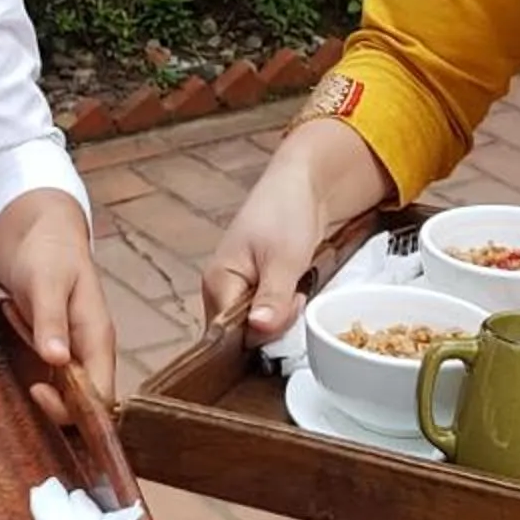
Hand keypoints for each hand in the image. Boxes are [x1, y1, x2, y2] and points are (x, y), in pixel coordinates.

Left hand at [0, 190, 117, 398]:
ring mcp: (80, 351)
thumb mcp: (47, 282)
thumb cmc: (50, 252)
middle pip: (90, 403)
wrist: (45, 233)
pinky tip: (26, 351)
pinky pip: (59, 378)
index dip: (75, 408)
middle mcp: (94, 350)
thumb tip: (57, 359)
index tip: (39, 391)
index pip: (102, 396)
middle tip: (30, 386)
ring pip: (74, 394)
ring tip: (26, 356)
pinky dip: (43, 376)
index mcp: (98, 337)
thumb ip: (52, 321)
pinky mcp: (65, 349)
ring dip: (50, 391)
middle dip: (60, 405)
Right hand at [201, 154, 335, 340]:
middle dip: (275, 324)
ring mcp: (236, 288)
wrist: (301, 185)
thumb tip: (259, 330)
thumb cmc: (286, 212)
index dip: (263, 331)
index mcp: (218, 281)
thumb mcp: (283, 259)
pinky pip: (265, 313)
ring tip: (295, 286)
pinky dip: (284, 308)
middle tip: (296, 293)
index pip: (231, 333)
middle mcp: (221, 289)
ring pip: (257, 326)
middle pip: (243, 334)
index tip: (289, 305)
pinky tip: (294, 289)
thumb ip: (272, 299)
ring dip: (282, 316)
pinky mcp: (253, 286)